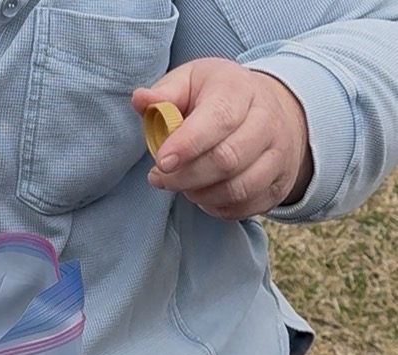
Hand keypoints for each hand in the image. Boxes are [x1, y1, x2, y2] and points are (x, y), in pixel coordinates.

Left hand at [132, 57, 313, 219]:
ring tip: (182, 184)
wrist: (269, 111)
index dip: (187, 144)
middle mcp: (267, 120)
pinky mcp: (279, 183)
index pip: (219, 118)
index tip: (161, 162)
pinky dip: (215, 207)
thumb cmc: (218, 97)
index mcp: (239, 89)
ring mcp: (278, 154)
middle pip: (227, 159)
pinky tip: (202, 194)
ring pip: (237, 188)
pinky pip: (244, 207)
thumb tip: (140, 99)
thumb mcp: (191, 82)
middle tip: (160, 178)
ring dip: (199, 194)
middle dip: (185, 177)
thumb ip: (165, 94)